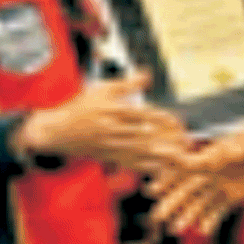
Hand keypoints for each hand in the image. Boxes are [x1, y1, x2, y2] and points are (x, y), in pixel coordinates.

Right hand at [14, 71, 190, 166]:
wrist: (58, 131)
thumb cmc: (81, 107)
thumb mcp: (103, 89)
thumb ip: (127, 84)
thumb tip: (147, 74)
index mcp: (115, 111)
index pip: (144, 115)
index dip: (163, 119)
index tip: (178, 122)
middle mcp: (115, 131)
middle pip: (147, 137)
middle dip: (168, 141)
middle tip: (186, 143)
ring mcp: (112, 146)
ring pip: (141, 153)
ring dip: (161, 157)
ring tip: (180, 158)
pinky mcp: (110, 157)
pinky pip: (131, 164)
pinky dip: (147, 167)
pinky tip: (162, 169)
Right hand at [145, 119, 243, 235]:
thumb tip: (231, 152)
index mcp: (216, 152)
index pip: (187, 163)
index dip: (169, 174)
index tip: (153, 184)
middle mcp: (216, 169)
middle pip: (188, 186)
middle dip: (172, 200)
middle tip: (157, 215)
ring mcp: (225, 182)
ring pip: (200, 201)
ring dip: (187, 214)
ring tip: (176, 229)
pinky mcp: (237, 194)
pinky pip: (219, 209)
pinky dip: (210, 220)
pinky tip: (202, 231)